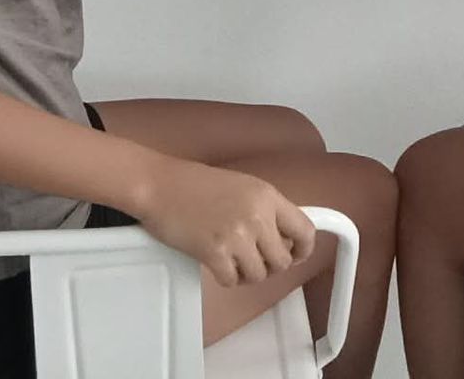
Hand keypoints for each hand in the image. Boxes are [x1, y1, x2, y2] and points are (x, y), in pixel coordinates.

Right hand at [137, 158, 316, 287]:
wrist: (159, 185)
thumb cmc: (193, 184)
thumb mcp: (241, 186)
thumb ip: (264, 208)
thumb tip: (282, 236)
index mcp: (266, 195)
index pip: (304, 230)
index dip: (303, 249)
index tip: (295, 254)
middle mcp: (257, 215)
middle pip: (283, 260)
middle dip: (269, 265)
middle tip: (253, 260)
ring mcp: (237, 235)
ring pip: (259, 275)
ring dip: (246, 274)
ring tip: (231, 260)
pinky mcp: (215, 252)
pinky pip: (233, 280)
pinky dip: (226, 278)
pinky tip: (217, 264)